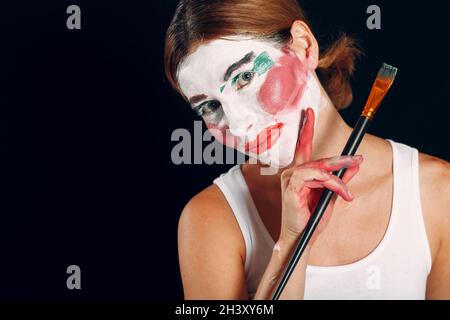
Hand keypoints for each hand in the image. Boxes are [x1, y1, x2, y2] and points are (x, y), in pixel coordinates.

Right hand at [279, 107, 363, 243]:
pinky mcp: (292, 185)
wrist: (303, 237)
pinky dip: (331, 184)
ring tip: (348, 193)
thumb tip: (355, 164)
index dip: (306, 128)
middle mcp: (292, 172)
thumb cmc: (312, 218)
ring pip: (320, 169)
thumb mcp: (331, 196)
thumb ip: (341, 179)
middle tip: (358, 159)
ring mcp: (290, 178)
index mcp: (299, 173)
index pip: (303, 146)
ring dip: (338, 179)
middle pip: (320, 159)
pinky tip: (341, 194)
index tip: (308, 112)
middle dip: (341, 160)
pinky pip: (317, 177)